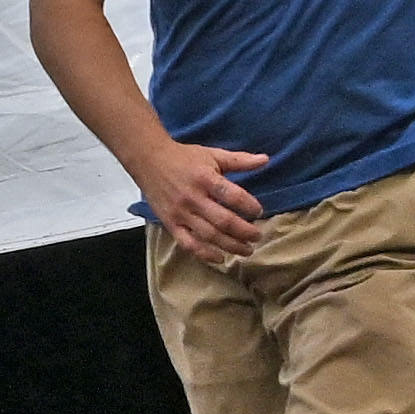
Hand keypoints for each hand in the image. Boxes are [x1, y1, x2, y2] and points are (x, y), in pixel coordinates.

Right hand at [141, 138, 273, 262]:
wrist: (148, 160)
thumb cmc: (183, 158)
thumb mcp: (213, 155)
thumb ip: (240, 160)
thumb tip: (266, 160)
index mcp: (206, 179)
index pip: (233, 196)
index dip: (249, 206)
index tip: (259, 211)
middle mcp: (193, 198)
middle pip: (223, 221)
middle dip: (245, 232)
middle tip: (258, 236)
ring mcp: (181, 214)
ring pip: (209, 235)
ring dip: (230, 246)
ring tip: (246, 250)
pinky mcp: (171, 224)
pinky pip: (188, 244)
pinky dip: (204, 254)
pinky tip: (220, 258)